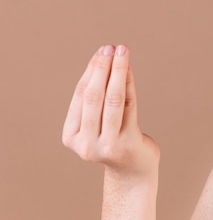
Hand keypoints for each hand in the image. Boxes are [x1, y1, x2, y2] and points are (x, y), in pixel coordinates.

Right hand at [62, 45, 158, 180]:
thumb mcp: (98, 122)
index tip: (100, 52)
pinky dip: (129, 84)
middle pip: (94, 97)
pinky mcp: (128, 142)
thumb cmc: (114, 141)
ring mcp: (107, 145)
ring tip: (122, 52)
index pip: (80, 97)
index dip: (90, 72)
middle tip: (109, 48)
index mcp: (71, 137)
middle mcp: (86, 144)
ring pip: (112, 100)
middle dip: (102, 69)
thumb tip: (102, 61)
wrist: (133, 172)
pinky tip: (130, 69)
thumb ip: (97, 99)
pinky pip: (129, 107)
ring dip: (117, 72)